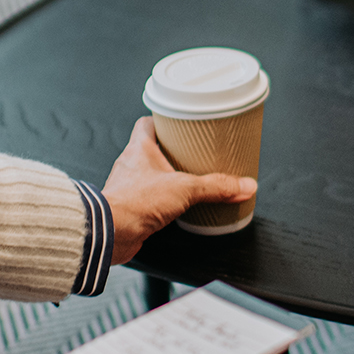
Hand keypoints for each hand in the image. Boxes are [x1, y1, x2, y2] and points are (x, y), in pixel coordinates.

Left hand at [102, 117, 256, 262]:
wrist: (111, 233)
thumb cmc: (132, 203)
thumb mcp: (184, 188)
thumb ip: (216, 186)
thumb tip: (242, 184)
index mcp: (139, 148)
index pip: (147, 123)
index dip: (163, 121)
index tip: (180, 123)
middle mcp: (130, 165)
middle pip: (151, 149)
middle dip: (171, 151)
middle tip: (192, 153)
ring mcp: (129, 187)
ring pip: (150, 175)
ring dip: (167, 177)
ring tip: (189, 181)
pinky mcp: (131, 208)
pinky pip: (149, 199)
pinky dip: (162, 201)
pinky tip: (176, 208)